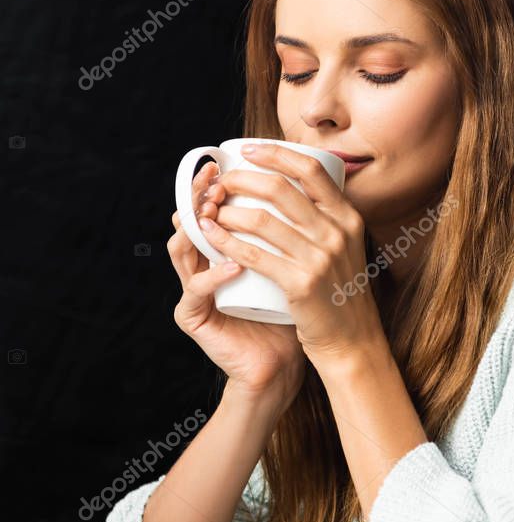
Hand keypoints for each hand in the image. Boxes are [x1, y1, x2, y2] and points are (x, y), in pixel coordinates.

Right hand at [167, 160, 305, 403]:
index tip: (239, 157)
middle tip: (219, 178)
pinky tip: (233, 263)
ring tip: (220, 210)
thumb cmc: (293, 312)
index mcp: (221, 249)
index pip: (209, 206)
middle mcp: (200, 264)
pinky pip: (196, 289)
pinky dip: (214, 274)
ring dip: (200, 225)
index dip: (218, 180)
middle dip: (201, 194)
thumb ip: (301, 230)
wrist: (282, 363)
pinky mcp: (192, 316)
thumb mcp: (297, 263)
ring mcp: (192, 289)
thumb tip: (325, 184)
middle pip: (187, 220)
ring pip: (181, 247)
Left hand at [196, 143, 387, 369]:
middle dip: (242, 180)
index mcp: (348, 217)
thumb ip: (325, 218)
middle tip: (222, 183)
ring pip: (261, 220)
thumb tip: (290, 184)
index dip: (275, 153)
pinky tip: (211, 235)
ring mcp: (320, 258)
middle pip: (280, 188)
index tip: (248, 150)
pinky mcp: (301, 284)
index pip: (311, 169)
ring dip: (227, 211)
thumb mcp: (345, 247)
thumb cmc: (340, 293)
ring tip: (211, 210)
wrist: (352, 340)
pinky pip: (254, 255)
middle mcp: (337, 232)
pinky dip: (226, 242)